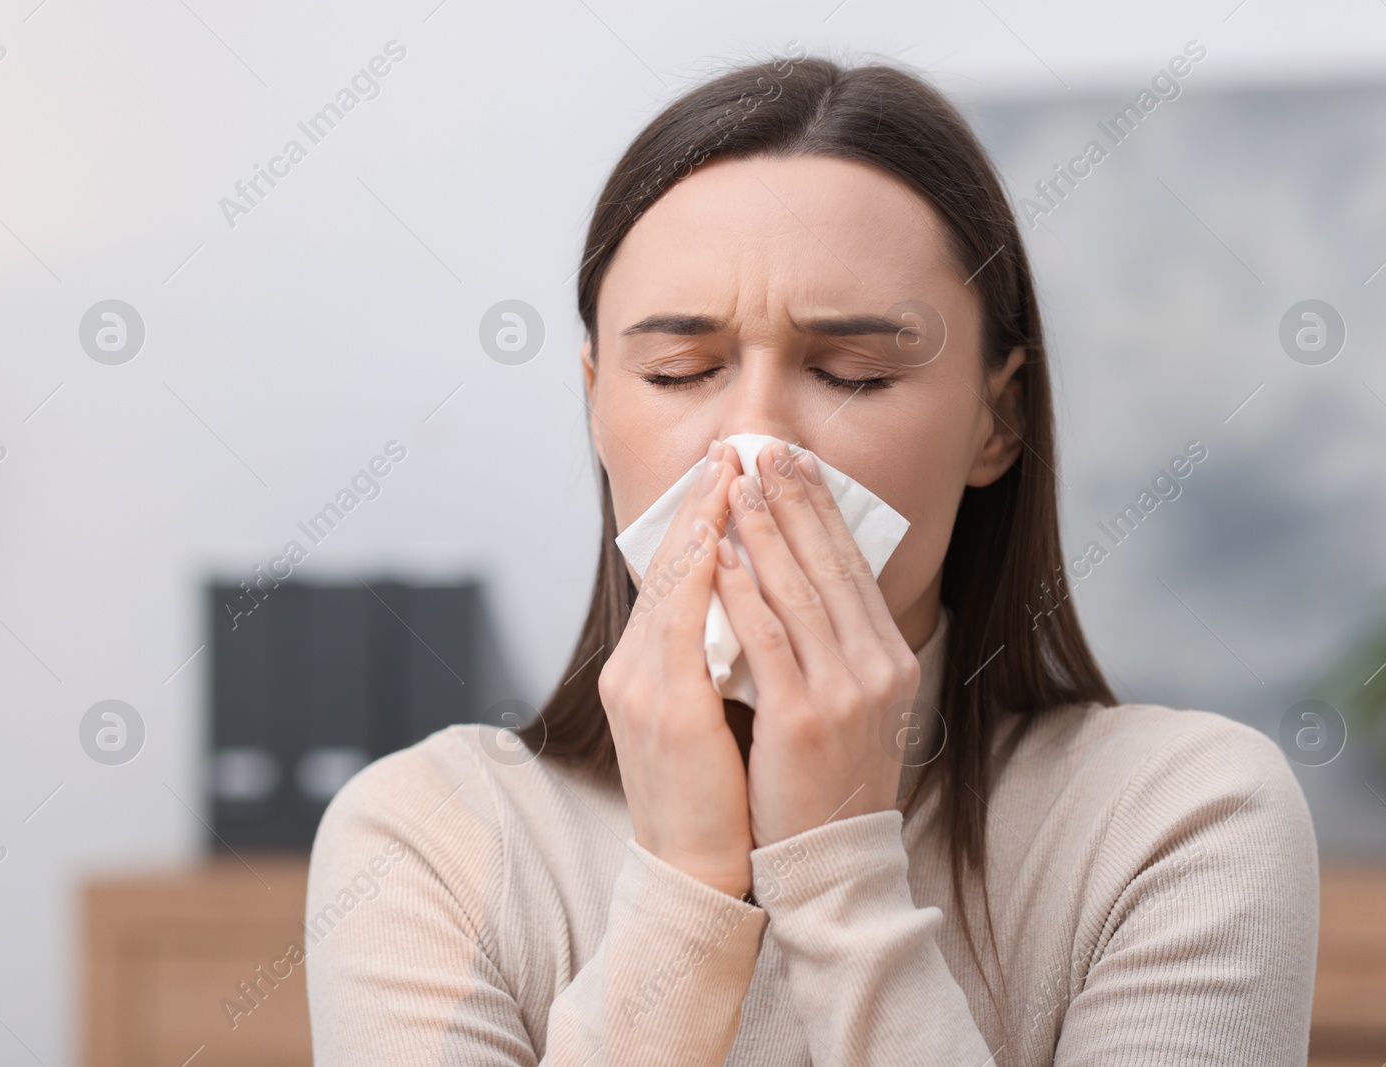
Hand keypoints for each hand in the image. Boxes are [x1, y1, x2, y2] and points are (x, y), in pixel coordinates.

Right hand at [597, 440, 754, 897]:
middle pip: (666, 566)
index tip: (729, 475)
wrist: (697, 872)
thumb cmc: (717, 797)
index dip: (699, 522)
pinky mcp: (668, 709)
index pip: (673, 577)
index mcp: (646, 669)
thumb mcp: (710, 716)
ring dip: (704, 522)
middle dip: (701, 504)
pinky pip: (684, 623)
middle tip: (732, 449)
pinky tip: (727, 540)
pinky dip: (704, 576)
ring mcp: (644, 686)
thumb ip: (718, 661)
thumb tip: (752, 611)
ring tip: (732, 472)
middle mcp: (634, 668)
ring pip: (672, 584)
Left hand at [712, 441, 920, 846]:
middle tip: (765, 448)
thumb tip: (800, 585)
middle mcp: (877, 666)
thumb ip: (835, 649)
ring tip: (736, 483)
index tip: (795, 463)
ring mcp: (845, 691)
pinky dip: (742, 590)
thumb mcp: (853, 707)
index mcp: (891, 660)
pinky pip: (766, 638)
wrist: (829, 861)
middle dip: (795, 500)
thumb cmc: (825, 783)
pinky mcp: (804, 717)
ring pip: (798, 590)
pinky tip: (721, 555)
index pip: (853, 567)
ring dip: (764, 529)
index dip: (822, 510)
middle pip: (830, 564)